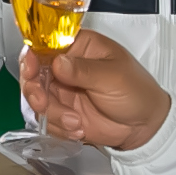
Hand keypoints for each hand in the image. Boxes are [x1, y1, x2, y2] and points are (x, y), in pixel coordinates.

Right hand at [16, 28, 169, 153]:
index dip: (32, 55)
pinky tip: (78, 130)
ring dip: (52, 114)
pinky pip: (46, 120)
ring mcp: (62, 91)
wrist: (145, 127)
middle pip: (33, 73)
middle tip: (43, 102)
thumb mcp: (113, 76)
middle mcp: (66, 67)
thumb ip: (83, 70)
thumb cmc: (136, 92)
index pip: (46, 43)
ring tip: (75, 123)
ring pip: (37, 99)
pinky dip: (58, 128)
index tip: (30, 68)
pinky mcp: (62, 113)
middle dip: (35, 90)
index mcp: (79, 47)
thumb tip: (58, 63)